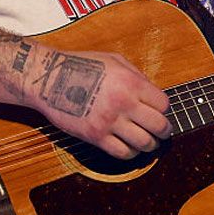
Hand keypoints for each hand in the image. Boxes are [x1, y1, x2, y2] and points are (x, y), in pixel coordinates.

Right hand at [25, 46, 171, 158]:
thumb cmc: (80, 65)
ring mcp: (109, 121)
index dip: (164, 110)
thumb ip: (136, 77)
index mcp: (131, 82)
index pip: (163, 104)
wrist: (49, 78)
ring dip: (150, 145)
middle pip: (159, 126)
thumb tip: (152, 95)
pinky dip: (131, 153)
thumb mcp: (114, 61)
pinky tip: (129, 147)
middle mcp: (123, 102)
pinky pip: (122, 153)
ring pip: (144, 143)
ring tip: (147, 142)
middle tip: (162, 132)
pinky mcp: (95, 136)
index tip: (159, 112)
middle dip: (164, 131)